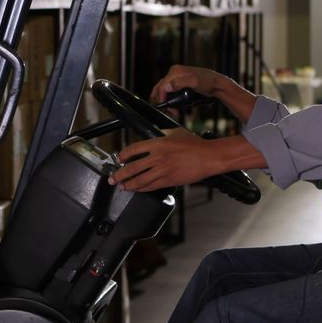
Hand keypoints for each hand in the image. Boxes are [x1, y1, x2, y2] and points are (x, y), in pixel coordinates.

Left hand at [109, 129, 223, 191]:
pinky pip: (150, 186)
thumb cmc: (195, 144)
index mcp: (158, 143)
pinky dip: (141, 189)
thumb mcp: (176, 132)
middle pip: (132, 167)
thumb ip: (162, 134)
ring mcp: (162, 170)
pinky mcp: (168, 181)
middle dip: (119, 174)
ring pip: (139, 180)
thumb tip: (154, 136)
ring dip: (128, 184)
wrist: (208, 157)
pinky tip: (136, 189)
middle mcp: (157, 157)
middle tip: (112, 178)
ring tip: (122, 186)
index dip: (123, 155)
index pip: (133, 149)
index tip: (118, 158)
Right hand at [150, 65, 228, 103]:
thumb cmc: (209, 82)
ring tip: (172, 110)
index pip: (162, 85)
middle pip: (162, 88)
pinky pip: (171, 91)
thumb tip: (166, 86)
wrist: (218, 85)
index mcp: (176, 71)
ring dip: (167, 100)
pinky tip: (174, 105)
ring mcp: (178, 78)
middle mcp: (175, 73)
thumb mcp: (194, 82)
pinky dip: (171, 99)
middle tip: (169, 111)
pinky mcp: (181, 83)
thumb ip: (179, 83)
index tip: (166, 107)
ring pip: (165, 90)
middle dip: (163, 100)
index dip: (162, 98)